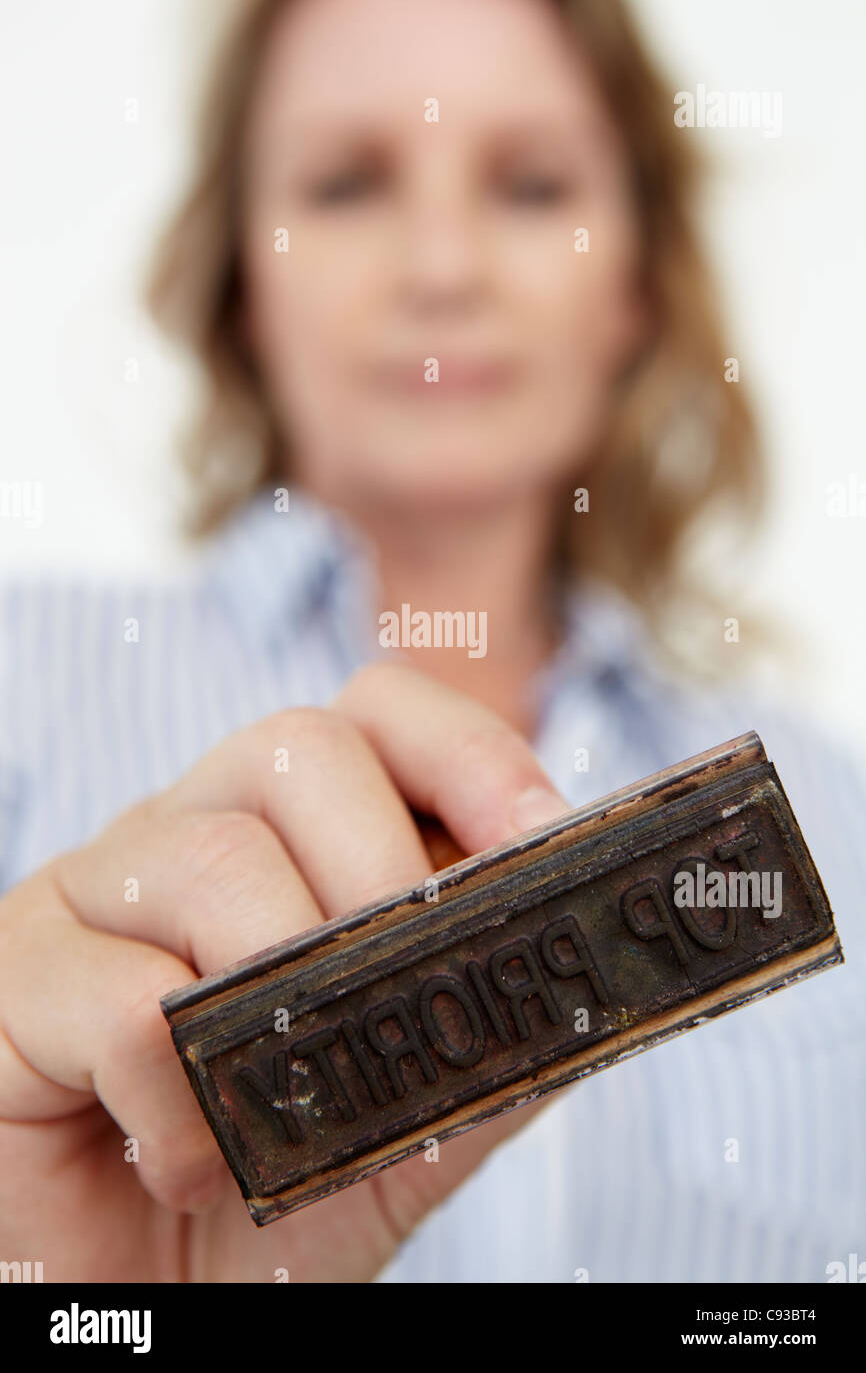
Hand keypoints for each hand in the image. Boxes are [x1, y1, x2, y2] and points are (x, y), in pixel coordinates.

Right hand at [0, 662, 568, 1281]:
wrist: (137, 1294)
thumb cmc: (268, 1184)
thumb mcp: (410, 1111)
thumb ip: (492, 1036)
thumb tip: (586, 969)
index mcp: (292, 837)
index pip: (378, 711)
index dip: (469, 753)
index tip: (540, 837)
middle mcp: (191, 830)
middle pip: (297, 749)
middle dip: (383, 875)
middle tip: (401, 1000)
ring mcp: (97, 891)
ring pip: (211, 856)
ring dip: (284, 994)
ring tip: (284, 1107)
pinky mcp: (19, 973)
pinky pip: (120, 995)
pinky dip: (182, 1095)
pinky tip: (187, 1158)